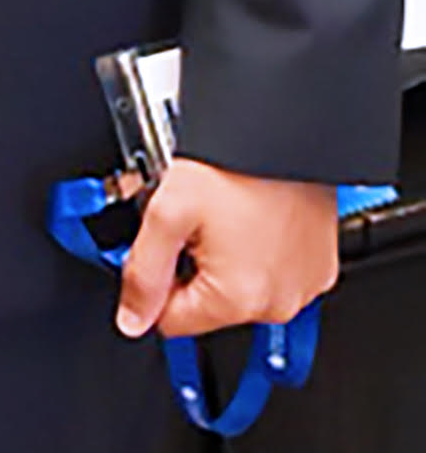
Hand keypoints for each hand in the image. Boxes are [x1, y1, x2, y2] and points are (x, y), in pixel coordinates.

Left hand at [114, 157, 339, 340]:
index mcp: (240, 298)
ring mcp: (304, 285)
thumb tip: (132, 320)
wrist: (287, 129)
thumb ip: (143, 273)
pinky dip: (257, 253)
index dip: (156, 282)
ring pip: (240, 291)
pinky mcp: (318, 267)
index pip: (172, 323)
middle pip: (208, 307)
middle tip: (194, 221)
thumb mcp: (167, 213)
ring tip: (225, 214)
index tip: (161, 247)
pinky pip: (273, 275)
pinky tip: (250, 217)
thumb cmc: (235, 162)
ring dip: (224, 260)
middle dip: (192, 267)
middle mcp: (279, 302)